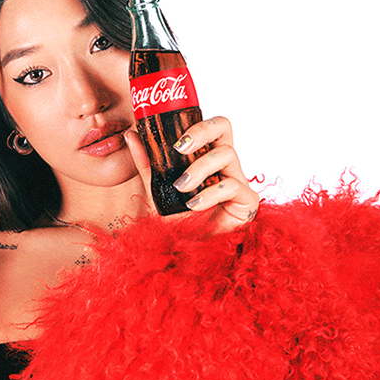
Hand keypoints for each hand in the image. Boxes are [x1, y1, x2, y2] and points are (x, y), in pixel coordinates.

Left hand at [123, 116, 260, 232]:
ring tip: (181, 187)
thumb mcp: (156, 190)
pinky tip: (194, 205)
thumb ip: (147, 164)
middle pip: (223, 127)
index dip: (194, 124)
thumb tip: (132, 135)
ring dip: (200, 168)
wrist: (187, 254)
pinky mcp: (247, 201)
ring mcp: (238, 180)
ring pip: (227, 154)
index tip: (172, 139)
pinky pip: (234, 185)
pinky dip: (210, 194)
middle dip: (201, 131)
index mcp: (205, 157)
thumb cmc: (177, 222)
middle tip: (179, 148)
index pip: (208, 127)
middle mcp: (224, 165)